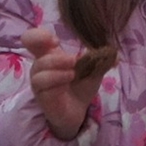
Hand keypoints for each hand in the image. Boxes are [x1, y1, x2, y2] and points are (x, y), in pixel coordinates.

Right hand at [22, 26, 106, 141]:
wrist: (79, 110)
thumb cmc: (81, 86)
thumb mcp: (93, 69)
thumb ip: (100, 59)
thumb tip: (115, 55)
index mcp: (49, 54)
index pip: (32, 38)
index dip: (39, 35)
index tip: (55, 41)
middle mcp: (40, 64)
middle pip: (31, 45)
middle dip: (54, 50)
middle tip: (73, 60)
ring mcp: (38, 79)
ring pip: (38, 67)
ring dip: (56, 65)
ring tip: (73, 72)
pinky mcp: (40, 93)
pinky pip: (41, 82)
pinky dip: (56, 78)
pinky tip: (69, 78)